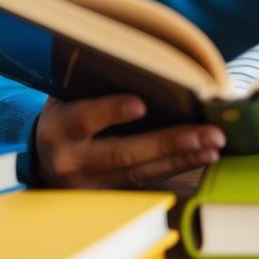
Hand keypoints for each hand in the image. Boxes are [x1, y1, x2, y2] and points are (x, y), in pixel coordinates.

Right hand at [33, 94, 225, 188]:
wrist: (45, 160)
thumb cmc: (66, 116)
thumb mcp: (67, 97)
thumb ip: (94, 86)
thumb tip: (143, 62)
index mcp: (60, 128)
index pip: (84, 118)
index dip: (111, 111)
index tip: (140, 104)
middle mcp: (75, 161)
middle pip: (124, 154)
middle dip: (169, 143)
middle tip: (206, 134)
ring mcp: (93, 185)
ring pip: (142, 172)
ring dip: (183, 158)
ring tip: (213, 145)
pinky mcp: (111, 196)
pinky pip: (149, 181)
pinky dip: (178, 167)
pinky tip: (203, 156)